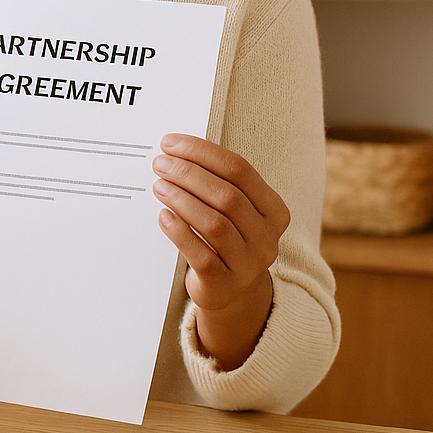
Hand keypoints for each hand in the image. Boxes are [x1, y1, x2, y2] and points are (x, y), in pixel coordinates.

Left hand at [153, 133, 289, 370]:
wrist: (227, 290)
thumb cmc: (222, 237)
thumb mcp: (229, 210)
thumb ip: (213, 182)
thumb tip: (174, 149)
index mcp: (274, 211)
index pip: (240, 170)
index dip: (202, 152)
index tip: (170, 142)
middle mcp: (267, 238)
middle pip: (227, 196)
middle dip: (188, 174)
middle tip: (159, 163)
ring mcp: (248, 264)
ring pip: (215, 224)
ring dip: (182, 199)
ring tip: (158, 186)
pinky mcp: (224, 285)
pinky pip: (201, 255)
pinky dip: (180, 232)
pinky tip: (163, 216)